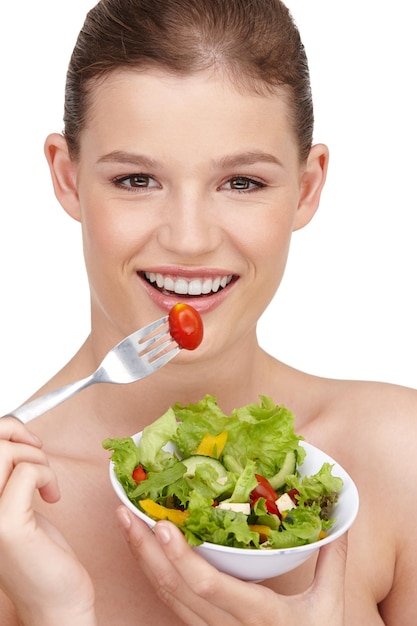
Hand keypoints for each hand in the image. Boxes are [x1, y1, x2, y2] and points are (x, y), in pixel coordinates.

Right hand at [0, 418, 95, 624]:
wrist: (54, 600)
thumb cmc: (37, 552)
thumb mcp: (15, 502)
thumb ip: (5, 473)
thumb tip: (12, 435)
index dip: (6, 431)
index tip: (26, 444)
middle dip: (19, 438)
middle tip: (38, 455)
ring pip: (5, 452)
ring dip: (36, 459)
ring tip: (46, 483)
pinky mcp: (5, 524)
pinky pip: (28, 472)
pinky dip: (47, 475)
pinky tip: (52, 497)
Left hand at [117, 505, 346, 625]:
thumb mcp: (329, 607)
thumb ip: (331, 561)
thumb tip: (339, 522)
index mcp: (256, 615)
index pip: (208, 586)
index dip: (180, 557)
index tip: (161, 526)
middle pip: (174, 587)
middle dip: (144, 549)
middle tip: (123, 512)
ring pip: (166, 595)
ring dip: (142, 559)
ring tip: (127, 524)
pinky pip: (172, 603)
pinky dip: (155, 574)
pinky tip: (146, 552)